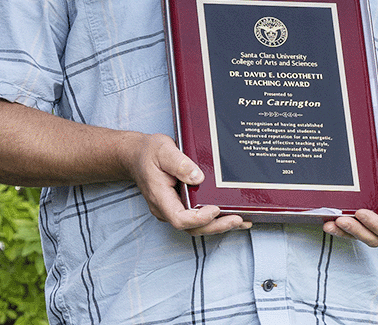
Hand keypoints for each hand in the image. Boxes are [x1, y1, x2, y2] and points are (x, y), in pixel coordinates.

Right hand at [123, 132, 251, 235]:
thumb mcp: (163, 150)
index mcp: (160, 197)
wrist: (136, 154)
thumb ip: (180, 164)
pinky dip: (213, 219)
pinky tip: (230, 215)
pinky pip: (196, 217)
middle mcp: (165, 208)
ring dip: (218, 226)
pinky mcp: (179, 204)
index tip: (216, 209)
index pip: (179, 218)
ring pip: (195, 226)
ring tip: (241, 222)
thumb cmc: (148, 152)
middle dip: (216, 226)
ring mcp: (172, 208)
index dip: (199, 219)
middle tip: (238, 220)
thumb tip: (198, 178)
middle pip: (191, 228)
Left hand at [322, 146, 377, 246]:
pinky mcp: (371, 216)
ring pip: (364, 235)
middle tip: (341, 220)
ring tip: (330, 225)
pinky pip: (358, 226)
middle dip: (357, 230)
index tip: (361, 213)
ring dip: (347, 232)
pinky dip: (344, 227)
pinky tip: (331, 222)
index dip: (376, 226)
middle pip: (376, 238)